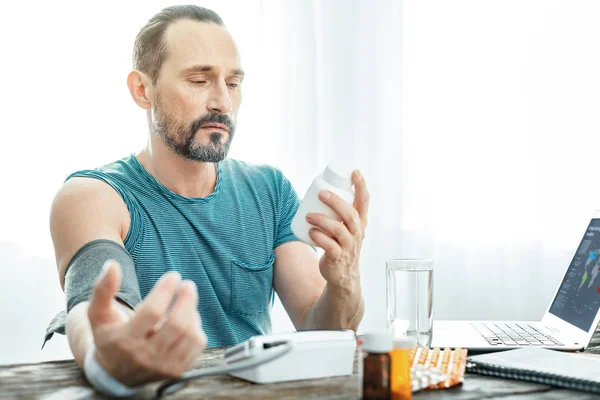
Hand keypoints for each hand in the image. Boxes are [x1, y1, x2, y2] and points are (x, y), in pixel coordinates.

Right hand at [87, 260, 206, 386]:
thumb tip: (112, 265)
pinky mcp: (176, 371)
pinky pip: (196, 345)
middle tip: (187, 284)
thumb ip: (102, 289)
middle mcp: (145, 357)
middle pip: (176, 324)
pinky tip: (188, 319)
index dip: (165, 290)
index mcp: (125, 341)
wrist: (115, 374)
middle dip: (186, 299)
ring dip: (191, 312)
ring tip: (186, 301)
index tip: (173, 275)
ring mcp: (162, 366)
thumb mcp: (98, 315)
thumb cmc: (109, 336)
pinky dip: (196, 328)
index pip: (152, 311)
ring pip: (190, 334)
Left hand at [306, 170, 368, 292]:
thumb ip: (338, 212)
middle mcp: (357, 233)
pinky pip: (329, 246)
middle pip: (350, 214)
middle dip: (336, 201)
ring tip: (308, 215)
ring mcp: (348, 246)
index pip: (365, 201)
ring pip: (338, 229)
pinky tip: (311, 232)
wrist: (342, 276)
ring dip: (322, 220)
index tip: (354, 172)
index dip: (361, 186)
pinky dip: (319, 237)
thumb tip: (320, 188)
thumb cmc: (341, 246)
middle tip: (321, 193)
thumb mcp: (346, 228)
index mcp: (360, 222)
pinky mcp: (337, 258)